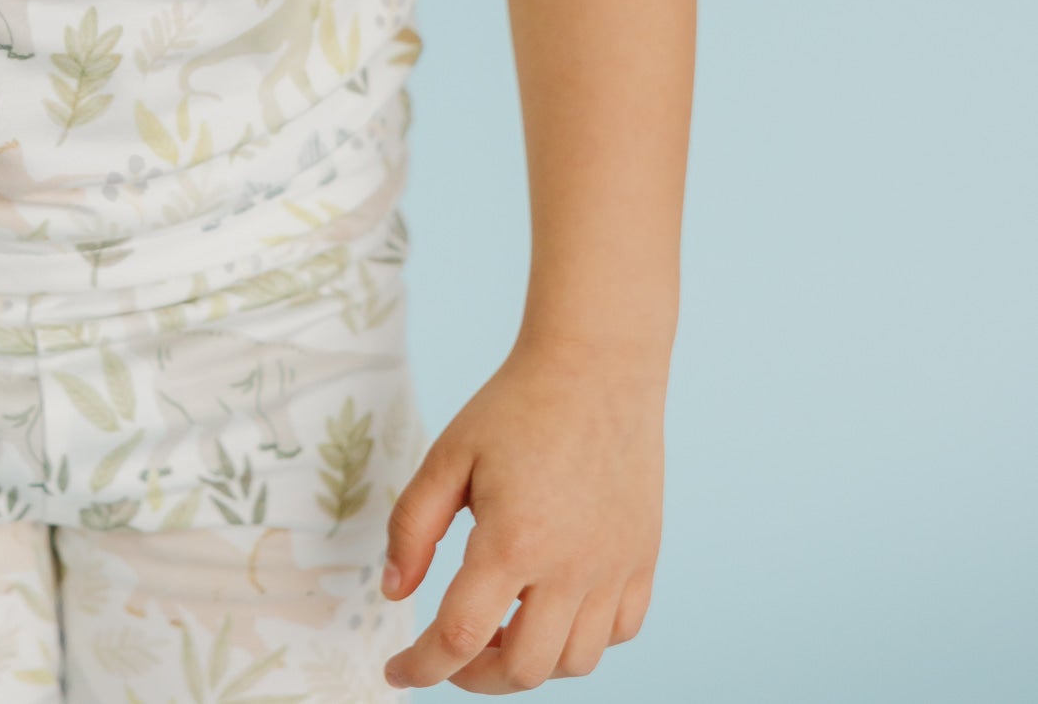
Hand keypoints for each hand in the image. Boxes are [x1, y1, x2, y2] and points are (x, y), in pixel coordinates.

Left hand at [379, 338, 665, 689]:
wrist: (596, 364)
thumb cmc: (517, 405)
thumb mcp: (448, 455)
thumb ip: (412, 526)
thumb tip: (394, 592)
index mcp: (513, 541)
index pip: (459, 639)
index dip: (421, 668)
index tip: (397, 672)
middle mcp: (570, 568)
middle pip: (521, 671)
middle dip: (475, 676)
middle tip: (452, 651)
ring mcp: (614, 568)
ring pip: (574, 663)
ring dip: (530, 661)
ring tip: (503, 627)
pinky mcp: (643, 558)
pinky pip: (619, 632)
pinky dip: (583, 639)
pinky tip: (555, 608)